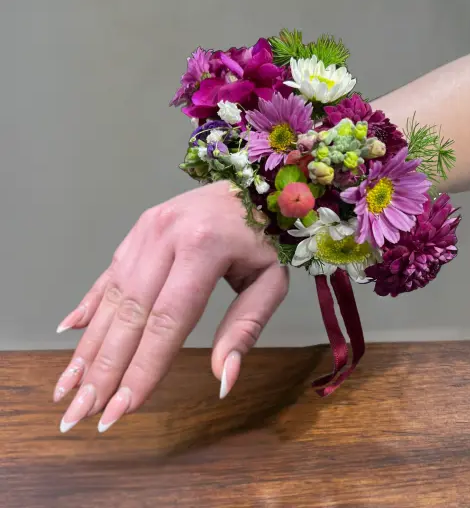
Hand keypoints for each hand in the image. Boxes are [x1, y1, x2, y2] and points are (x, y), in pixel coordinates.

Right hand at [54, 181, 288, 432]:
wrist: (251, 187)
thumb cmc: (265, 237)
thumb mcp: (270, 282)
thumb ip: (246, 329)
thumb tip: (223, 380)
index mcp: (204, 248)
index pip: (168, 320)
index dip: (144, 367)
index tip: (123, 408)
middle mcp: (166, 236)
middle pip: (130, 313)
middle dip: (104, 368)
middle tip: (81, 411)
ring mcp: (146, 231)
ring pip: (113, 297)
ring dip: (89, 345)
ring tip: (68, 385)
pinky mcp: (138, 232)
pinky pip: (110, 273)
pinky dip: (89, 305)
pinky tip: (71, 331)